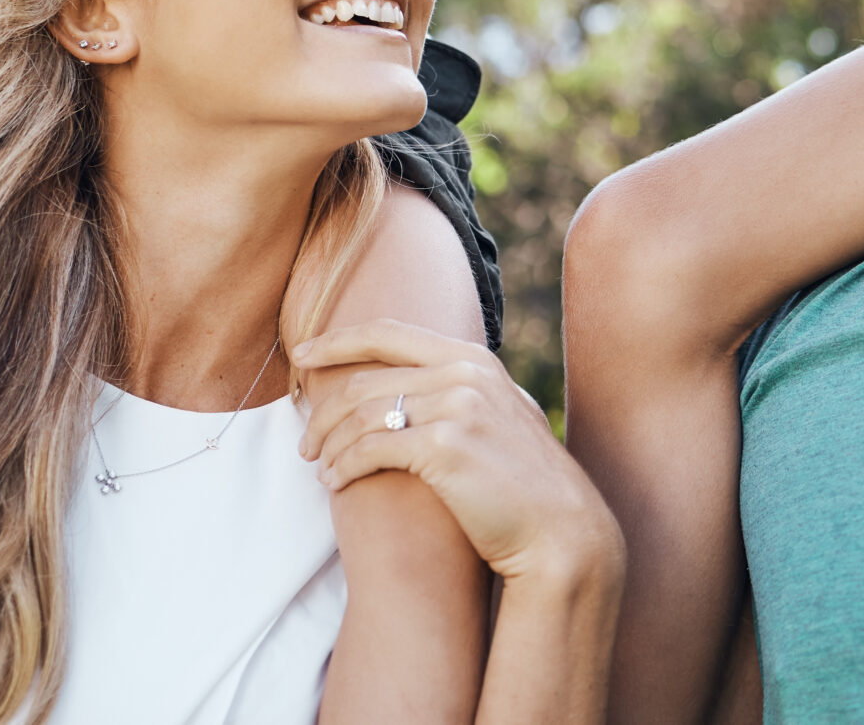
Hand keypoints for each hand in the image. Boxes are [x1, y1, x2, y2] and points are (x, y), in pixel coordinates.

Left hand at [296, 321, 623, 587]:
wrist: (561, 530)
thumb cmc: (525, 484)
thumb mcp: (502, 416)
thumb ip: (464, 391)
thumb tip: (416, 386)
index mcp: (473, 358)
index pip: (388, 332)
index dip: (337, 340)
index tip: (303, 356)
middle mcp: (463, 372)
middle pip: (365, 379)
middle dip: (323, 412)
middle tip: (306, 444)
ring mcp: (456, 406)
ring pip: (362, 415)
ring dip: (330, 444)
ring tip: (320, 469)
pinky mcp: (445, 446)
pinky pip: (370, 448)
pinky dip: (344, 466)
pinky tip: (336, 483)